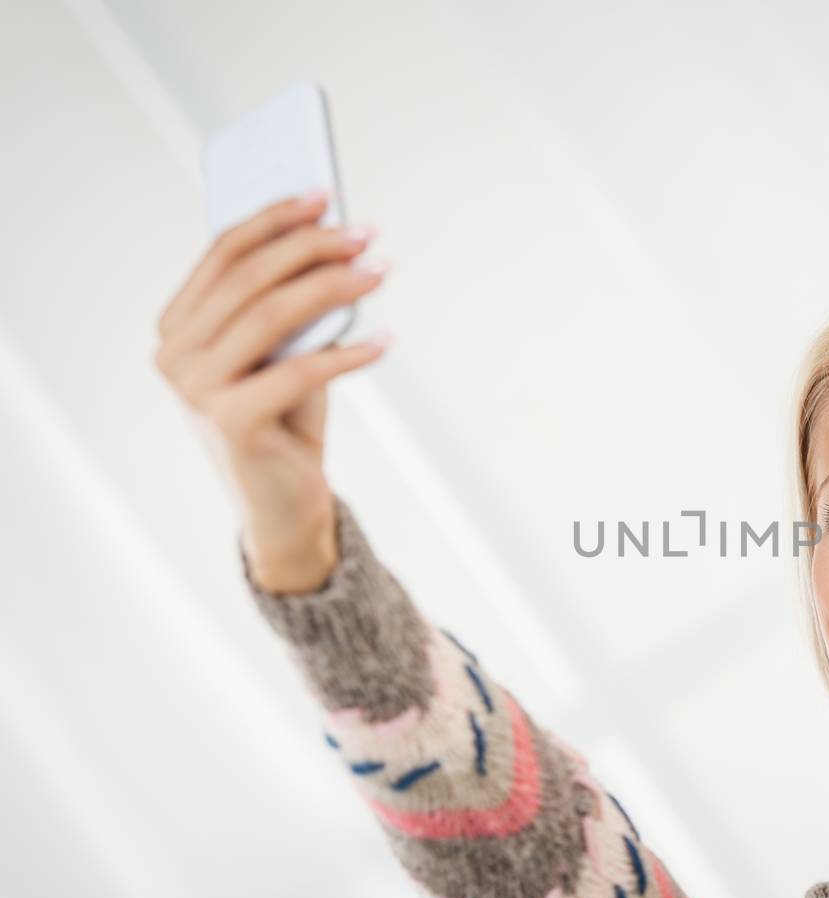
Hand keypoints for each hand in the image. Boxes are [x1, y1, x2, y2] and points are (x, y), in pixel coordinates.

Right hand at [153, 190, 389, 587]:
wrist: (283, 503)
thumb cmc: (285, 417)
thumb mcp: (285, 351)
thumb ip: (290, 303)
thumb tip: (331, 241)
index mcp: (177, 324)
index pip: (223, 253)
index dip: (274, 218)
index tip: (325, 194)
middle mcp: (173, 353)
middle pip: (248, 277)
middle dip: (312, 246)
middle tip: (367, 233)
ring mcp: (193, 389)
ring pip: (270, 315)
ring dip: (334, 286)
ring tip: (382, 270)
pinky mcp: (228, 423)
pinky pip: (297, 372)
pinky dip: (348, 353)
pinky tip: (385, 341)